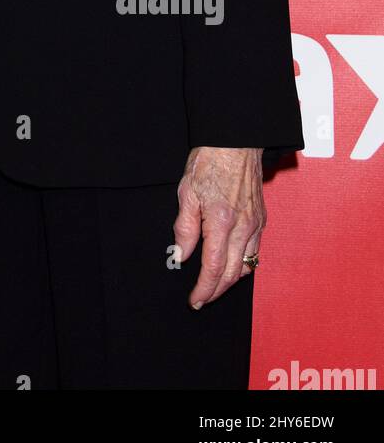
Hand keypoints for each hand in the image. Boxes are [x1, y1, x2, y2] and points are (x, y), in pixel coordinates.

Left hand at [174, 146, 264, 307]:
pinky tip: (230, 266)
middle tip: (201, 300)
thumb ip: (185, 228)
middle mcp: (243, 228)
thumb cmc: (209, 162)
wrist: (235, 142)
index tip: (194, 300)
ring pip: (245, 267)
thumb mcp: (187, 192)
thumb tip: (181, 255)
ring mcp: (255, 225)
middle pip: (231, 274)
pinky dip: (242, 266)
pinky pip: (254, 252)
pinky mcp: (261, 220)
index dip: (204, 289)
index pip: (213, 268)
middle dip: (216, 292)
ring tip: (213, 287)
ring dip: (230, 282)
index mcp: (221, 221)